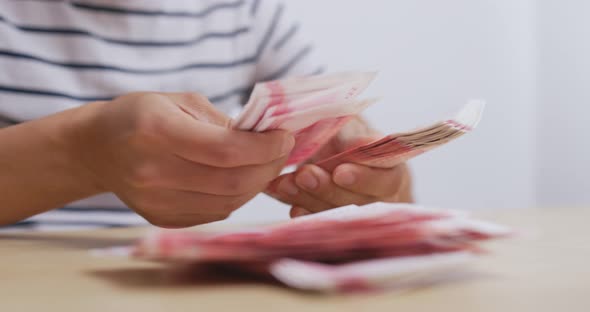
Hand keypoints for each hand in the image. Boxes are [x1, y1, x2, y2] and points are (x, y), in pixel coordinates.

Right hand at [69, 92, 293, 226]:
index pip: (226, 150)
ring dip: (257, 184)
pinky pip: (215, 212)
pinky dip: (237, 197)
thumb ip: (221, 121)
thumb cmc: (141, 115)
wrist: (99, 149)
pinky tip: (242, 179)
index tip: (284, 137)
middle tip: (282, 151)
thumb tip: (263, 139)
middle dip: (269, 166)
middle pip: (232, 181)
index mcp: (157, 131)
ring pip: (228, 202)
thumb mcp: (180, 101)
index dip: (265, 147)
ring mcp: (156, 201)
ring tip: (266, 164)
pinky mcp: (162, 218)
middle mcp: (154, 172)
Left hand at [266, 117, 411, 216]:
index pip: (387, 180)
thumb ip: (350, 134)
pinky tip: (285, 199)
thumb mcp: (353, 127)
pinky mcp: (334, 223)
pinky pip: (318, 222)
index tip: (340, 172)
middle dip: (328, 189)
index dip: (364, 178)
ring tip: (285, 183)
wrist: (336, 154)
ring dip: (308, 199)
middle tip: (304, 175)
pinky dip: (300, 212)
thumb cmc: (348, 138)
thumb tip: (352, 144)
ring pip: (336, 214)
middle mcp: (380, 198)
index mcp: (392, 170)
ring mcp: (358, 214)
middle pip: (359, 202)